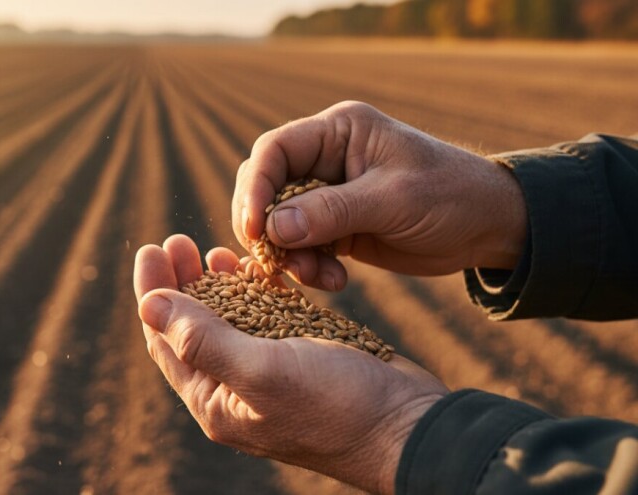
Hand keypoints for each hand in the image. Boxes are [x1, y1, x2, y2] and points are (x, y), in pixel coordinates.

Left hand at [134, 234, 447, 494]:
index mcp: (216, 402)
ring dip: (216, 285)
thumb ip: (202, 340)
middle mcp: (236, 390)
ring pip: (229, 322)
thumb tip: (148, 306)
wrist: (408, 425)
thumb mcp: (262, 372)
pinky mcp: (300, 358)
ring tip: (212, 249)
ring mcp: (269, 374)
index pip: (165, 341)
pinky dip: (256, 292)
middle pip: (192, 328)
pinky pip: (266, 321)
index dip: (154, 292)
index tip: (152, 247)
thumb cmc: (338, 406)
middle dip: (181, 283)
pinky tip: (255, 268)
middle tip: (178, 240)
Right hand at [232, 101, 526, 290]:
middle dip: (267, 227)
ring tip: (318, 277)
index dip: (256, 187)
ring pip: (280, 223)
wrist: (490, 227)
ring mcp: (328, 194)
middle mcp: (326, 158)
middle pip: (267, 187)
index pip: (275, 150)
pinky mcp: (336, 226)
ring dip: (289, 254)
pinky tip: (335, 281)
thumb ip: (331, 212)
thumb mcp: (393, 200)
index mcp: (338, 132)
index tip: (255, 229)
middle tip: (274, 260)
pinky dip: (309, 267)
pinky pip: (302, 246)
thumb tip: (273, 229)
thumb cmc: (451, 195)